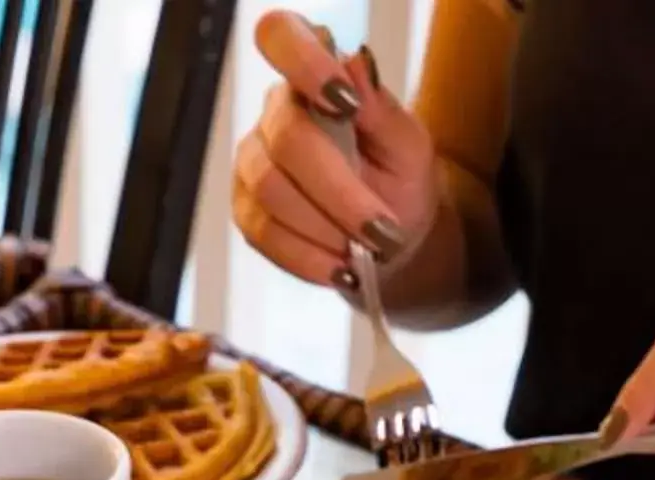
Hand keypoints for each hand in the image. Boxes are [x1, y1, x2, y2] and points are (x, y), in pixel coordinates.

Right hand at [230, 11, 441, 286]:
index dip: (303, 61)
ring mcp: (253, 163)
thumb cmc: (400, 182)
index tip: (346, 101)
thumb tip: (354, 62)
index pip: (282, 37)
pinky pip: (263, 234)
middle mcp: (275, 113)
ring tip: (366, 251)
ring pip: (271, 191)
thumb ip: (382, 108)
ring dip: (326, 228)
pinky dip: (307, 256)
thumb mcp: (408, 145)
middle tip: (382, 231)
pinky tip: (339, 267)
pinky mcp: (246, 210)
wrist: (388, 239)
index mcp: (315, 77)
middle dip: (340, 193)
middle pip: (288, 139)